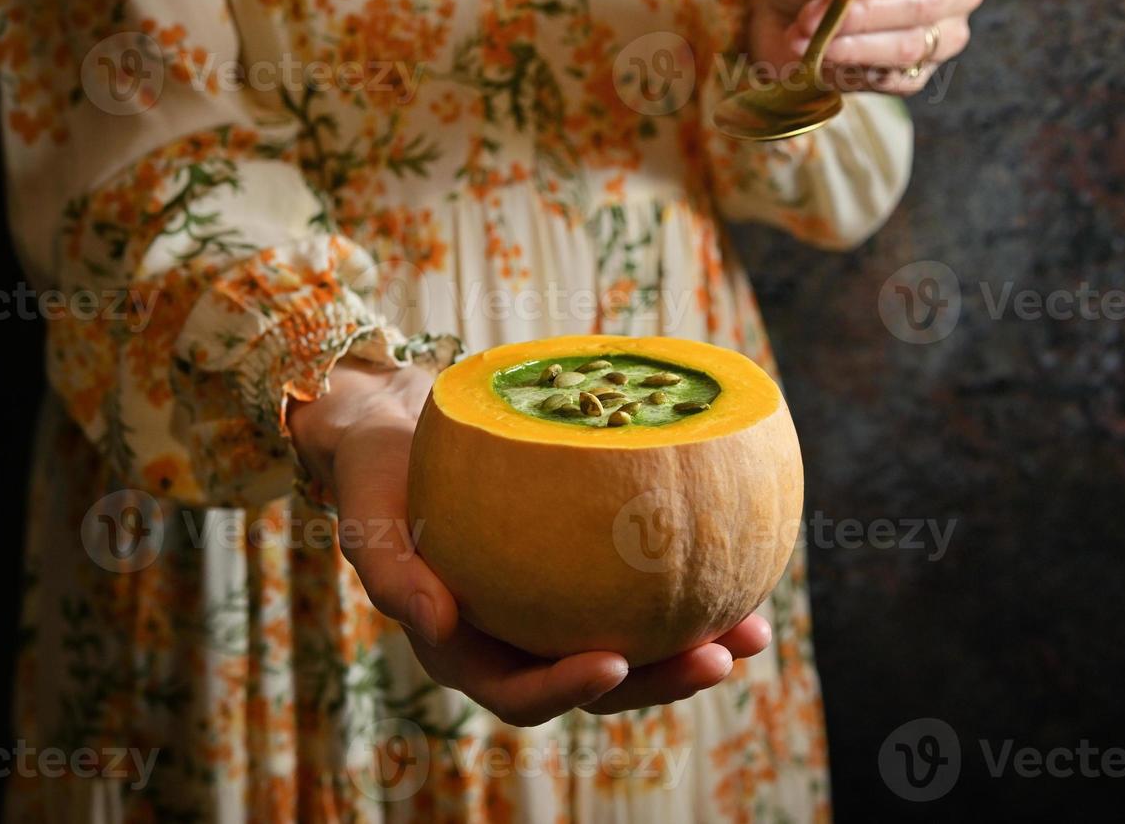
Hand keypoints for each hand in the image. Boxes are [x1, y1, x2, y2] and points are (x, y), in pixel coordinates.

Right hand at [288, 359, 772, 725]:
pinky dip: (687, 582)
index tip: (617, 662)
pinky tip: (738, 559)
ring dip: (694, 644)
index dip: (569, 689)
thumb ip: (393, 575)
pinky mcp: (585, 569)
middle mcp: (519, 638)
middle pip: (597, 682)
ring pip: (633, 642)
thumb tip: (435, 624)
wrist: (401, 432)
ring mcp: (556, 607)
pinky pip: (640, 587)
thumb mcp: (368, 519)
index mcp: (467, 649)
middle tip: (721, 657)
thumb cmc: (379, 476)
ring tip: (756, 630)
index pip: (521, 693)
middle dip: (663, 681)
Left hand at [749, 0, 983, 95]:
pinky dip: (849, 70)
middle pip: (928, 2)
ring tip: (801, 37)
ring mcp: (943, 35)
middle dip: (864, 13)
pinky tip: (817, 57)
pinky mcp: (917, 74)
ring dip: (849, 45)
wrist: (787, 11)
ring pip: (910, 46)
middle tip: (810, 16)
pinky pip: (893, 80)